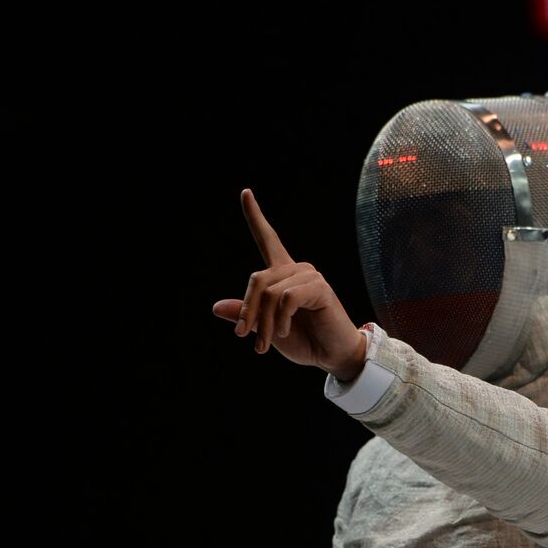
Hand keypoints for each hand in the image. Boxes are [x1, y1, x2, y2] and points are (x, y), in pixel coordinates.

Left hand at [212, 188, 366, 380]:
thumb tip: (216, 307)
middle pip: (257, 279)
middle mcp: (296, 269)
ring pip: (271, 292)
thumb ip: (246, 317)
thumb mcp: (267, 330)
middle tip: (245, 337)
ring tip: (266, 343)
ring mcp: (309, 276)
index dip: (255, 217)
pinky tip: (286, 332)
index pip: (267, 239)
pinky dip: (281, 319)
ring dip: (265, 323)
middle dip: (248, 311)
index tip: (245, 193)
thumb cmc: (304, 340)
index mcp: (283, 274)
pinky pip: (287, 297)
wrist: (331, 355)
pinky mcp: (320, 288)